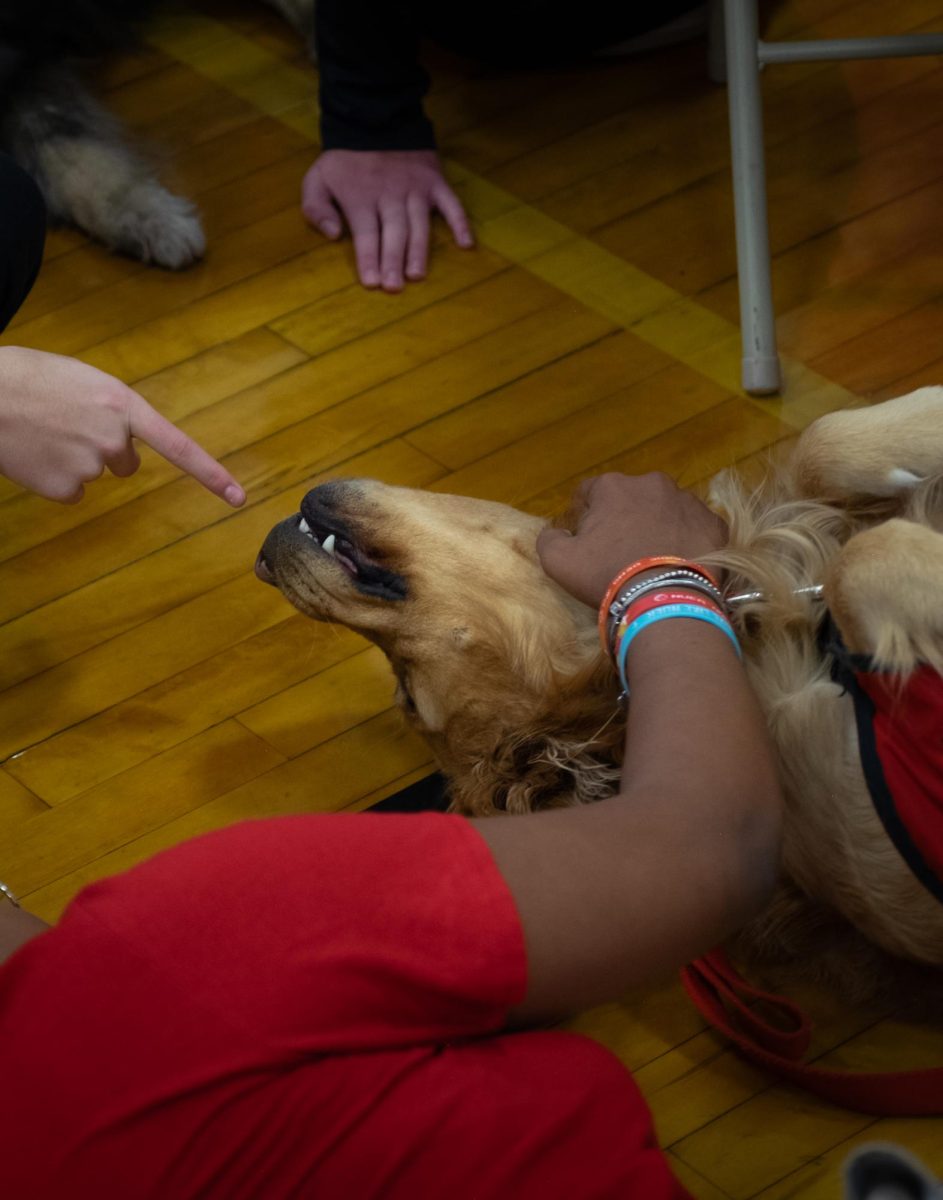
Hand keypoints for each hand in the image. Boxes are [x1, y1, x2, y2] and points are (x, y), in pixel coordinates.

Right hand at [0, 347, 245, 505]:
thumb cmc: (28, 379)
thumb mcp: (82, 382)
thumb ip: (113, 410)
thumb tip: (123, 443)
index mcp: (123, 405)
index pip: (179, 447)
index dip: (211, 475)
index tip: (239, 498)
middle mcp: (114, 439)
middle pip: (125, 463)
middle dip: (102, 450)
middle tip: (64, 425)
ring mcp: (90, 467)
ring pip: (93, 475)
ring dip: (71, 459)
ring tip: (42, 432)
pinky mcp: (65, 489)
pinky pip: (70, 491)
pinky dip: (52, 477)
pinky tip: (33, 454)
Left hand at [301, 148, 473, 290]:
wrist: (375, 120)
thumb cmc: (345, 161)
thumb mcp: (317, 179)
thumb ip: (316, 208)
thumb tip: (333, 235)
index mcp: (361, 196)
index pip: (366, 233)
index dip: (368, 258)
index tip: (371, 283)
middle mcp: (390, 194)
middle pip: (393, 232)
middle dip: (393, 260)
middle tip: (394, 287)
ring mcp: (415, 188)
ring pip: (419, 223)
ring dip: (418, 250)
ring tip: (417, 275)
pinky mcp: (435, 182)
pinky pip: (451, 204)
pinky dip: (460, 223)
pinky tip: (466, 244)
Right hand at [537, 472, 726, 607]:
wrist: (666, 601)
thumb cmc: (607, 576)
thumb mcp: (558, 562)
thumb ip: (549, 539)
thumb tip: (556, 532)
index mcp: (613, 486)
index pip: (590, 493)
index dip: (586, 516)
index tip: (589, 541)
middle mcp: (652, 483)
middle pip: (631, 499)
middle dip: (625, 519)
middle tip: (623, 553)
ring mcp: (688, 501)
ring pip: (666, 510)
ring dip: (658, 527)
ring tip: (655, 560)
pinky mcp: (715, 524)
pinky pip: (695, 528)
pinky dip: (687, 541)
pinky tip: (680, 564)